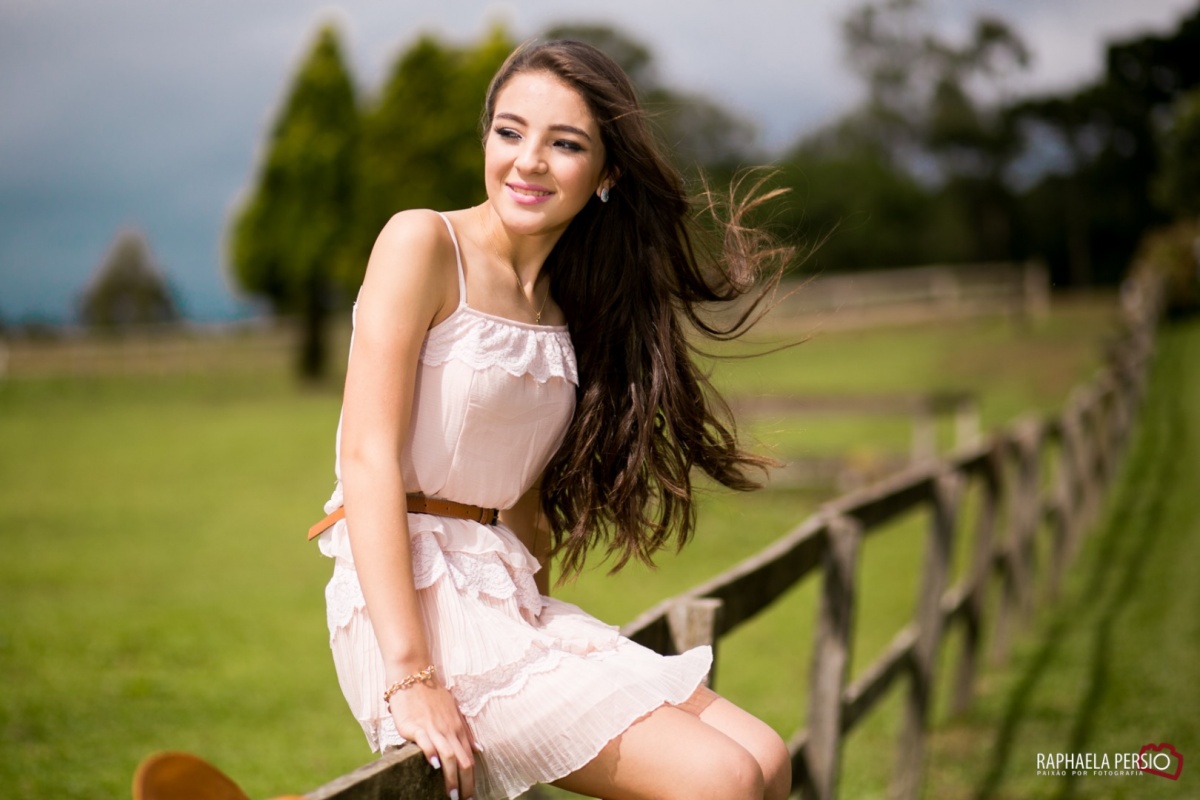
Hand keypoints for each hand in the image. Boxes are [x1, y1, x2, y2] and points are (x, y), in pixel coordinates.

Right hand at [389, 681, 476, 799]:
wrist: (413, 675)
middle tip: (463, 799)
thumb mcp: (453, 710)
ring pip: (449, 756)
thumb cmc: (431, 694)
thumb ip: (464, 730)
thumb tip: (478, 749)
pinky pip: (427, 743)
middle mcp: (448, 730)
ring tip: (451, 795)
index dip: (471, 779)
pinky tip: (434, 767)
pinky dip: (432, 756)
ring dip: (451, 778)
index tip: (469, 794)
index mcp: (457, 728)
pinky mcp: (416, 726)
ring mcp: (433, 728)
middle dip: (464, 784)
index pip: (469, 759)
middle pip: (463, 761)